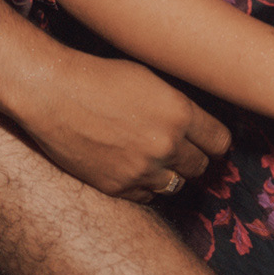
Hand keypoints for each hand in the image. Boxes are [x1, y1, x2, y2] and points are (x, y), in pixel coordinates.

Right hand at [24, 44, 229, 202]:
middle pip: (200, 167)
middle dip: (191, 157)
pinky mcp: (118, 187)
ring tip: (150, 157)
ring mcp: (141, 170)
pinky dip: (143, 185)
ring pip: (175, 185)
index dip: (213, 142)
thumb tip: (199, 127)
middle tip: (177, 148)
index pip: (220, 143)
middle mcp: (165, 145)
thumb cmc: (100, 78)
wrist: (53, 93)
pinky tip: (130, 166)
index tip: (207, 141)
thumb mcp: (150, 81)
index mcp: (179, 113)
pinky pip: (147, 196)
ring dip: (168, 173)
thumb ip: (178, 107)